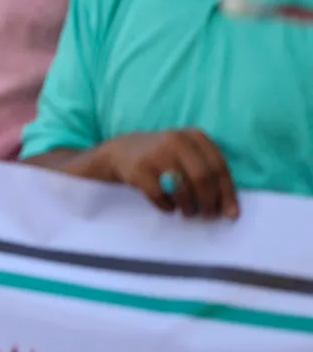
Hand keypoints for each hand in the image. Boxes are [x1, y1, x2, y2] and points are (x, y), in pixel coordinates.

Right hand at [78, 130, 238, 218]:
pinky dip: (168, 206)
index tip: (230, 213)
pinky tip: (168, 206)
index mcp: (195, 136)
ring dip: (189, 207)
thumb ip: (210, 174)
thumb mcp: (188, 154)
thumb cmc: (164, 157)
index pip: (219, 166)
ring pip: (182, 188)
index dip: (227, 193)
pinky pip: (160, 195)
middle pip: (202, 177)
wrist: (122, 151)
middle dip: (209, 202)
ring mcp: (156, 154)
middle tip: (208, 215)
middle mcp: (176, 140)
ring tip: (188, 212)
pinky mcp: (139, 169)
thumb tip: (230, 210)